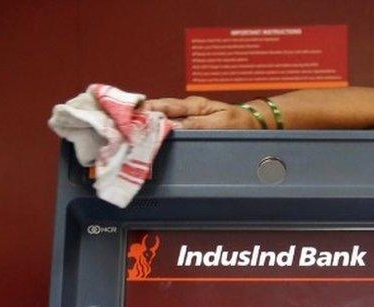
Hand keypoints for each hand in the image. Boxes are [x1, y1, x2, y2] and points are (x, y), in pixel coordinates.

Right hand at [139, 96, 258, 128]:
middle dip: (140, 115)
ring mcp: (187, 116)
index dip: (147, 110)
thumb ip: (197, 125)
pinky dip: (156, 128)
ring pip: (162, 117)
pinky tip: (145, 134)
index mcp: (194, 105)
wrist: (252, 122)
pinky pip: (169, 125)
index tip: (130, 114)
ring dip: (146, 123)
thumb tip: (174, 126)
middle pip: (159, 110)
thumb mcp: (221, 124)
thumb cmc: (239, 123)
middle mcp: (187, 109)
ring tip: (127, 129)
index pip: (166, 106)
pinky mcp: (188, 124)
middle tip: (120, 122)